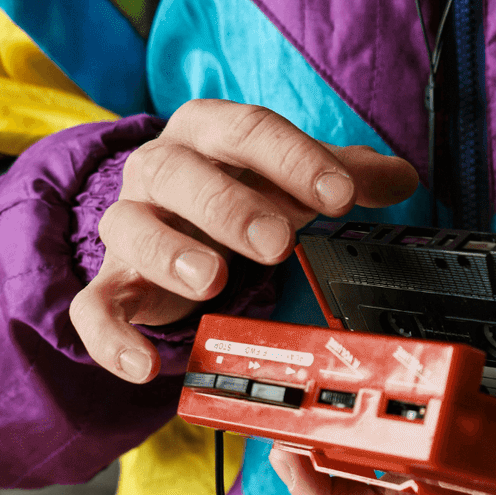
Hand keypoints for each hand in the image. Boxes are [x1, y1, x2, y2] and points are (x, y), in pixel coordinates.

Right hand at [70, 100, 417, 382]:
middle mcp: (159, 168)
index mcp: (209, 131)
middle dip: (229, 207)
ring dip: (169, 253)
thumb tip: (402, 178)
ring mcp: (129, 223)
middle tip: (278, 241)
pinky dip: (112, 336)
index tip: (340, 196)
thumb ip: (349, 175)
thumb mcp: (295, 178)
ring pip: (129, 228)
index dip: (296, 160)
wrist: (175, 220)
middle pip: (180, 174)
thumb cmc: (243, 191)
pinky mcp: (112, 281)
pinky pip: (93, 307)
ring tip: (212, 280)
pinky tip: (145, 365)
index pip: (249, 129)